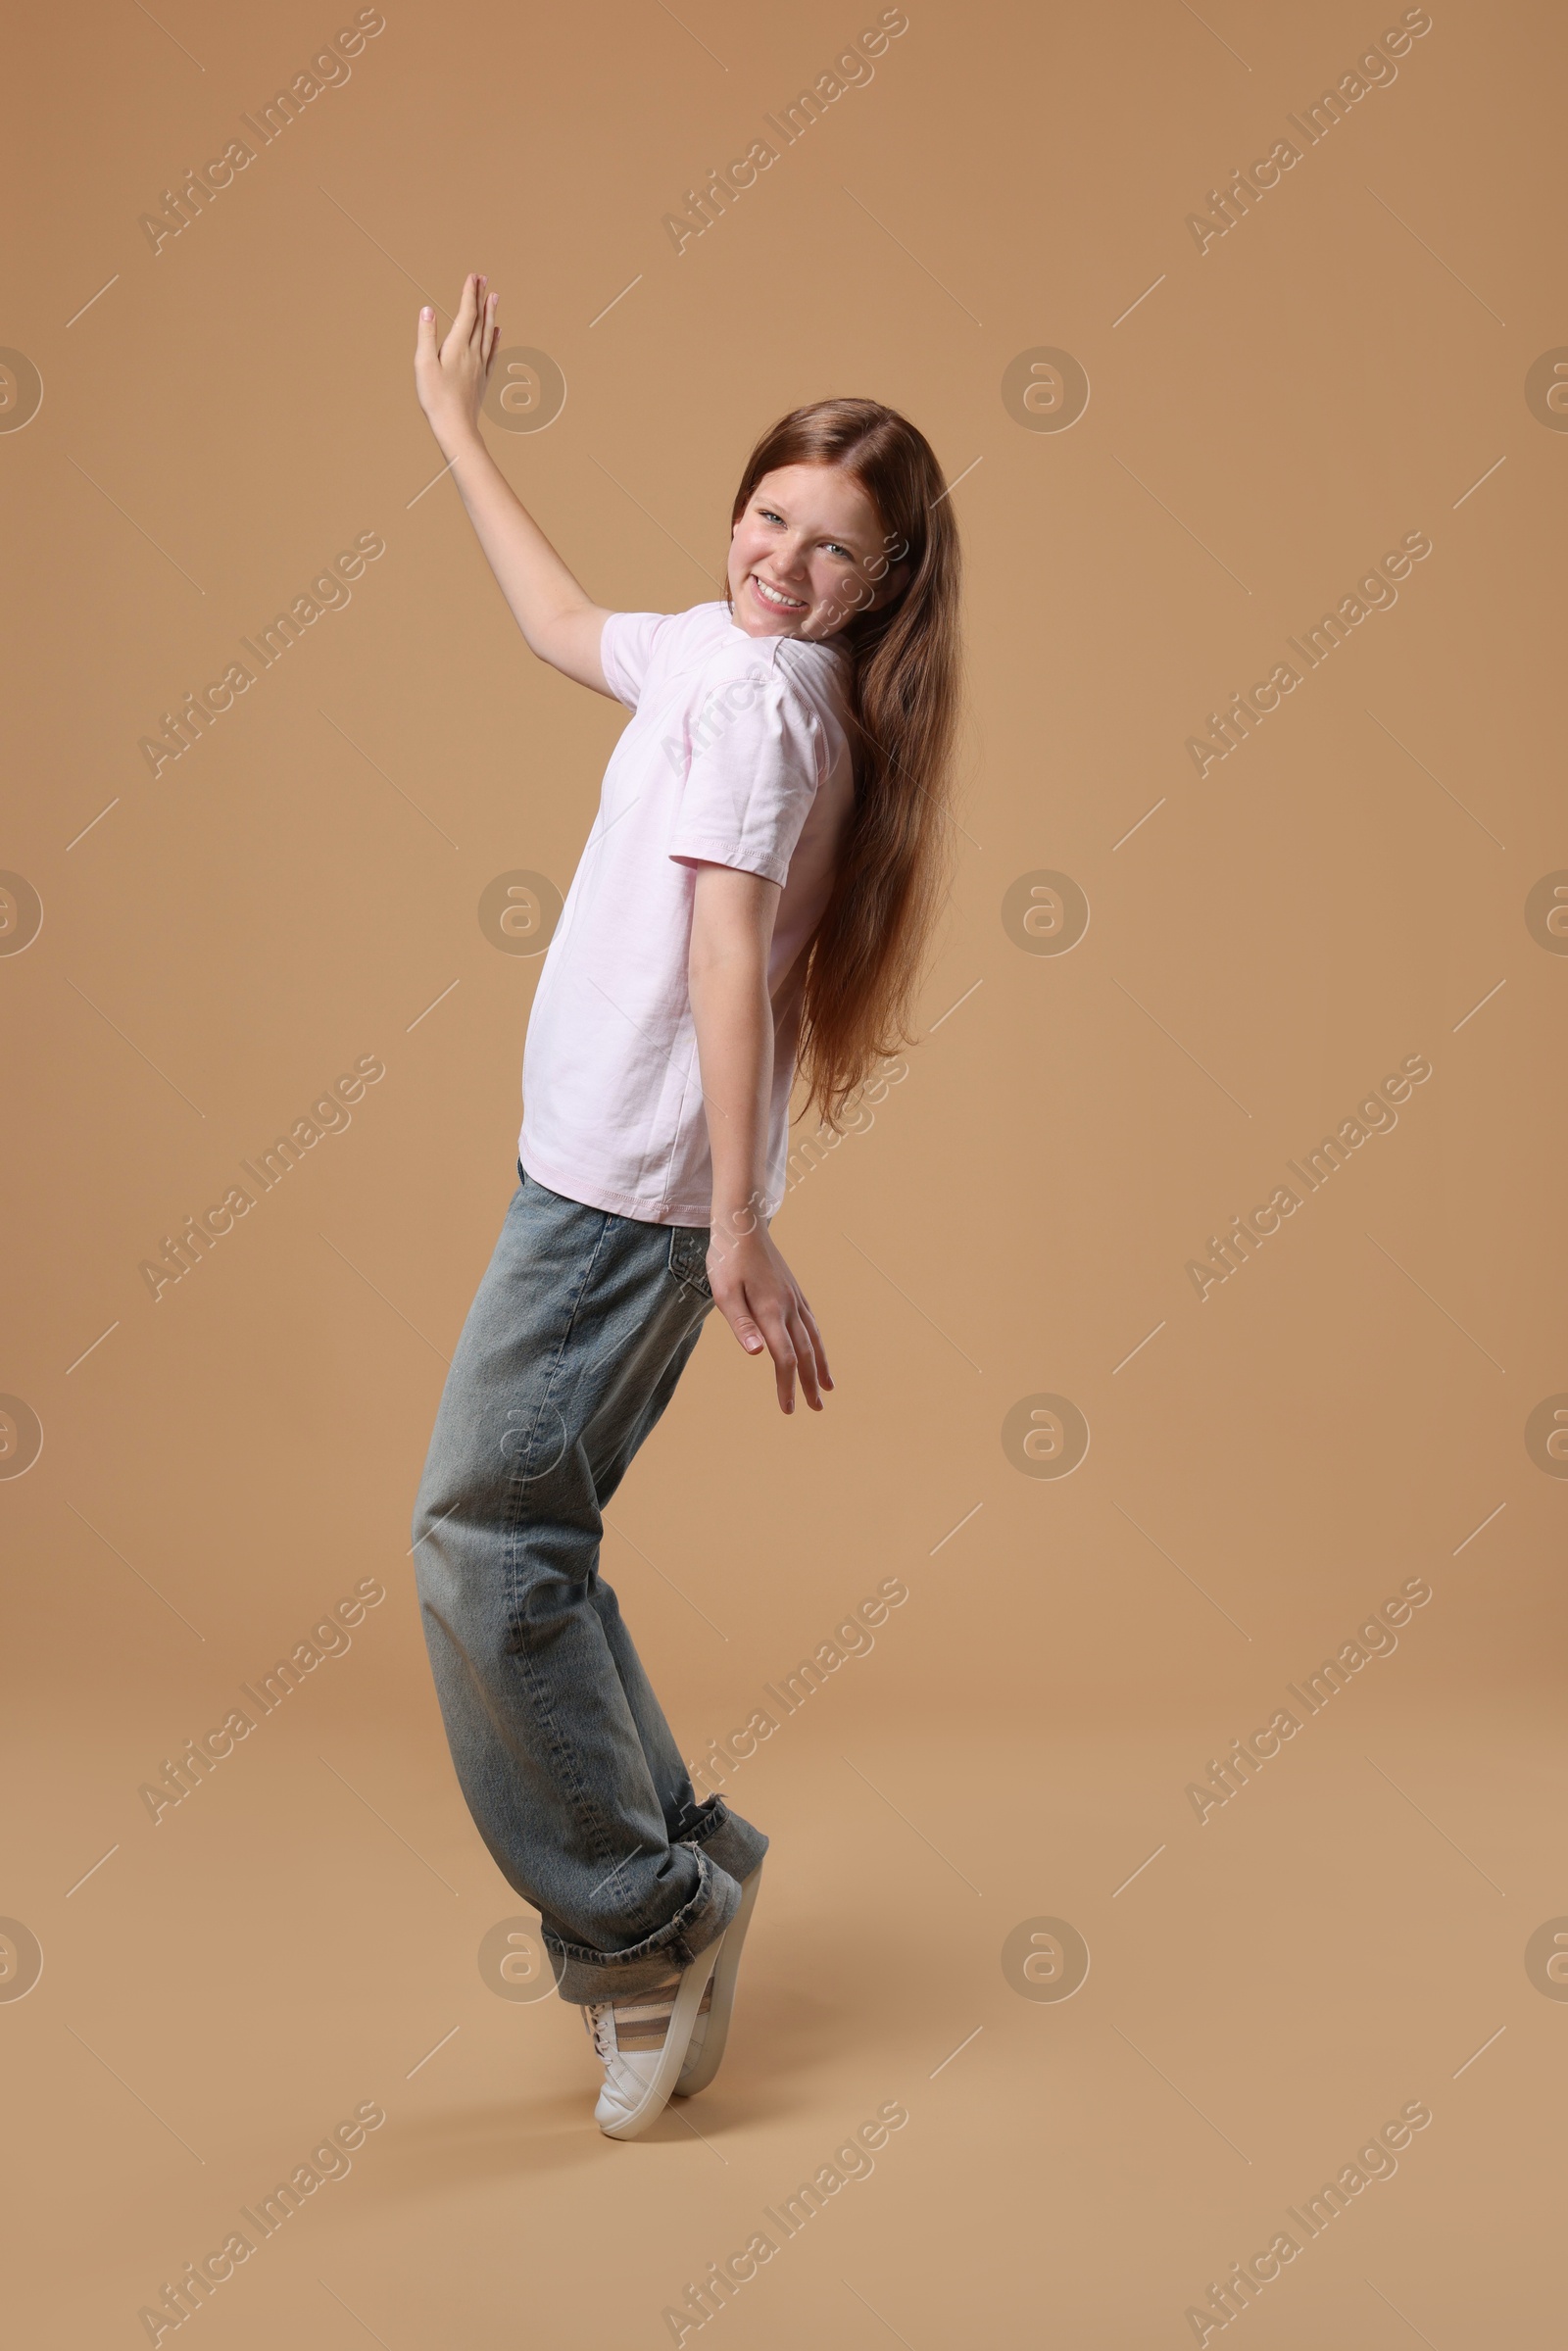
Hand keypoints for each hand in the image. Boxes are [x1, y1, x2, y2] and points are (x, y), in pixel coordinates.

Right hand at [414, 273, 498, 456]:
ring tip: (494, 297)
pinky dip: (496, 338)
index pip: (466, 313)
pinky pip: (492, 353)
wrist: (456, 428)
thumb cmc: (435, 399)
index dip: (469, 293)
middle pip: (480, 320)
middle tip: (484, 279)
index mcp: (457, 347)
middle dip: (481, 297)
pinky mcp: (483, 379)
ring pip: (488, 333)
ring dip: (491, 313)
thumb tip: (428, 309)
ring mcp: (480, 367)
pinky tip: (499, 332)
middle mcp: (473, 353)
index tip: (472, 276)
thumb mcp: (423, 364)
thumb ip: (426, 335)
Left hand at [707, 1222, 832, 1414]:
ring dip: (821, 1366)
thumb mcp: (724, 1292)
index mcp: (770, 1312)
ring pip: (813, 1339)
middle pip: (804, 1354)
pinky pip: (812, 1323)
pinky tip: (817, 1351)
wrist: (743, 1224)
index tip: (788, 1409)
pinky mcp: (794, 1291)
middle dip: (810, 1383)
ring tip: (828, 1387)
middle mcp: (788, 1307)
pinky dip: (818, 1343)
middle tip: (817, 1409)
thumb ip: (741, 1325)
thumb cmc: (727, 1259)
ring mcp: (794, 1298)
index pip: (784, 1358)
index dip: (787, 1386)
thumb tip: (757, 1354)